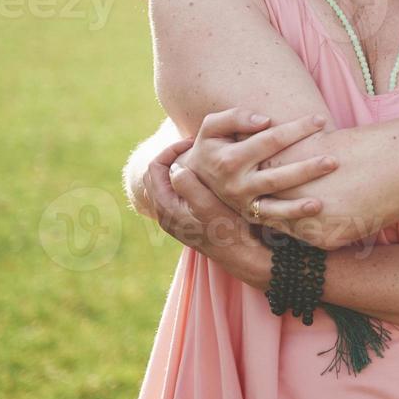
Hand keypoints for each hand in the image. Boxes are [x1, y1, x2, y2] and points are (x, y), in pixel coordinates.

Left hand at [141, 136, 269, 289]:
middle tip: (198, 146)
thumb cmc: (229, 232)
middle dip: (173, 156)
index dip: (171, 150)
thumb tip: (176, 168)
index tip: (194, 142)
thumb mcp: (209, 206)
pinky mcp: (189, 220)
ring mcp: (178, 218)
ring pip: (169, 183)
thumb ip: (189, 186)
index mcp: (166, 208)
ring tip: (204, 157)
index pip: (154, 168)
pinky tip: (211, 176)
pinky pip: (180, 192)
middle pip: (158, 174)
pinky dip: (190, 179)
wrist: (243, 256)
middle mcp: (167, 214)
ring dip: (182, 167)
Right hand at [178, 108, 335, 225]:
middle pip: (277, 176)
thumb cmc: (211, 145)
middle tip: (334, 160)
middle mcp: (236, 184)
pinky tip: (316, 209)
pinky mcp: (250, 214)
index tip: (320, 121)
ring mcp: (243, 202)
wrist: (194, 177)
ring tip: (323, 199)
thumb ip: (235, 117)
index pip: (270, 141)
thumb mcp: (212, 126)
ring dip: (300, 203)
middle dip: (307, 168)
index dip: (296, 130)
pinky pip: (273, 218)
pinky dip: (294, 216)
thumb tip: (264, 120)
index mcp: (229, 159)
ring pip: (276, 203)